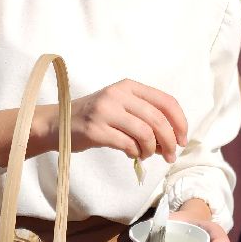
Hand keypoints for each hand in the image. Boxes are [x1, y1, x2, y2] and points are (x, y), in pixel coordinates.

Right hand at [0, 79, 186, 166]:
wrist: (57, 123)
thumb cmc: (95, 117)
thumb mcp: (121, 106)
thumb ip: (145, 116)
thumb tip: (173, 138)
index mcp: (129, 86)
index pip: (166, 101)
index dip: (180, 122)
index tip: (183, 139)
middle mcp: (118, 95)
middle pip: (158, 119)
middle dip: (170, 141)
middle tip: (171, 155)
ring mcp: (105, 111)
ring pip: (145, 133)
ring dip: (152, 149)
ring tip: (147, 155)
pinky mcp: (95, 129)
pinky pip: (127, 144)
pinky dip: (135, 153)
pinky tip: (132, 154)